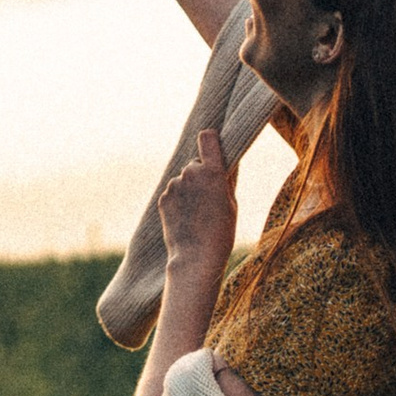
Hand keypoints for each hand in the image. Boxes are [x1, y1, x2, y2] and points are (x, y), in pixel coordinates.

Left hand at [157, 129, 238, 271]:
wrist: (196, 257)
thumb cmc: (221, 231)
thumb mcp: (232, 203)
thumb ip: (227, 178)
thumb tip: (228, 159)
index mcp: (212, 171)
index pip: (207, 137)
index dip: (210, 140)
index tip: (212, 145)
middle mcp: (190, 173)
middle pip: (195, 164)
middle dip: (200, 175)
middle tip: (208, 198)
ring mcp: (174, 185)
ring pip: (183, 180)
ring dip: (189, 190)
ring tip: (197, 214)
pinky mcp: (163, 198)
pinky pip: (173, 193)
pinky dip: (179, 201)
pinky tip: (186, 219)